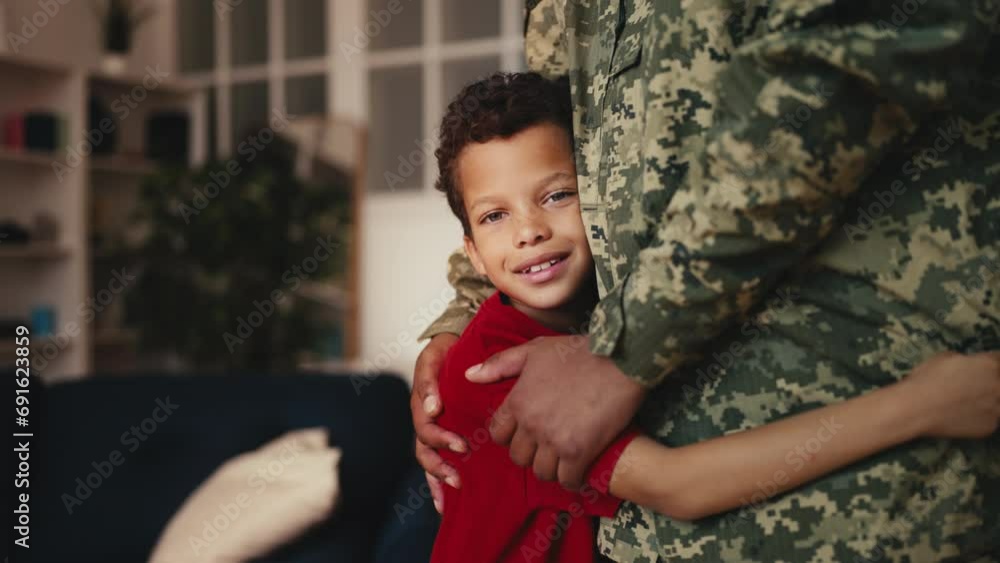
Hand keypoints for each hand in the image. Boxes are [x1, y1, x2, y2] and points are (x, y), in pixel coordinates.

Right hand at [411, 333, 463, 512]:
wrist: (455, 342)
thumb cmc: (446, 349)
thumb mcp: (434, 357)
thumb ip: (429, 381)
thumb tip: (432, 408)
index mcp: (421, 402)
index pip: (425, 427)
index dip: (441, 439)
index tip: (462, 446)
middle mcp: (424, 417)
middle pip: (424, 449)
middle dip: (439, 466)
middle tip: (458, 477)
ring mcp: (432, 426)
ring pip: (427, 459)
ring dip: (437, 478)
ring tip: (453, 492)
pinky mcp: (442, 433)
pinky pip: (435, 459)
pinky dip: (437, 482)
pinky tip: (445, 502)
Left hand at [467, 335, 645, 488]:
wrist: (621, 359)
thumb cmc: (578, 352)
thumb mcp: (535, 350)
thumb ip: (500, 364)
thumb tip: (469, 376)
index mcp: (518, 401)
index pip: (497, 434)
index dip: (509, 434)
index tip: (525, 431)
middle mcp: (532, 424)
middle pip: (518, 457)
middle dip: (529, 452)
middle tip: (544, 445)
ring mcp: (555, 440)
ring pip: (540, 472)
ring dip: (550, 467)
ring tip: (561, 458)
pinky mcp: (580, 452)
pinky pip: (566, 480)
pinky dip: (571, 478)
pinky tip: (578, 468)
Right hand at [901, 351, 999, 438]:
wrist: (916, 409)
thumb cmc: (926, 379)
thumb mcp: (944, 358)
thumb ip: (965, 361)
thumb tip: (968, 365)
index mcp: (990, 365)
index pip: (999, 360)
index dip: (989, 363)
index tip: (980, 367)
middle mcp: (999, 387)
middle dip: (990, 382)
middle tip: (972, 386)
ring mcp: (997, 409)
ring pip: (997, 403)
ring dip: (988, 401)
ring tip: (966, 402)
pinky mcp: (990, 427)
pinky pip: (989, 419)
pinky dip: (979, 417)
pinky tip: (961, 416)